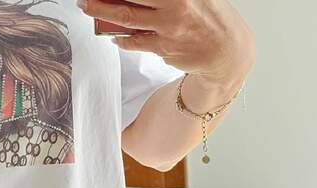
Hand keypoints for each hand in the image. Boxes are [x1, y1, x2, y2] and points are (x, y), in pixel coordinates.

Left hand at [78, 0, 254, 87]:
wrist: (227, 52)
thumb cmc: (211, 19)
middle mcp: (175, 5)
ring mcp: (168, 27)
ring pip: (126, 18)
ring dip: (102, 12)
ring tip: (89, 7)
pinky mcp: (163, 47)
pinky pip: (134, 41)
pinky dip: (121, 38)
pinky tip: (115, 35)